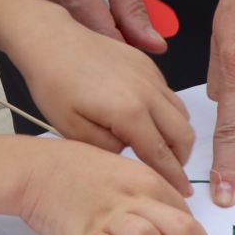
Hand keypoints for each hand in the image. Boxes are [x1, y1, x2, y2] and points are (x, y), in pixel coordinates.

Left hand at [10, 3, 195, 192]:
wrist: (50, 40)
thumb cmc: (54, 83)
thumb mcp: (72, 131)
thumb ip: (108, 151)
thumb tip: (127, 156)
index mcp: (130, 112)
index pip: (162, 154)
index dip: (172, 178)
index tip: (180, 193)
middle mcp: (148, 92)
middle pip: (183, 134)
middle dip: (181, 159)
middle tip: (170, 172)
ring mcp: (150, 75)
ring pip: (181, 113)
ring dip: (177, 135)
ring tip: (159, 148)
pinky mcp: (146, 63)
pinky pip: (169, 94)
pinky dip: (167, 112)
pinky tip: (147, 120)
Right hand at [15, 139, 213, 234]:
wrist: (36, 169)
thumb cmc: (79, 170)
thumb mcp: (122, 169)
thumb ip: (148, 191)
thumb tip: (171, 218)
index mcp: (147, 180)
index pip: (187, 212)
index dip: (191, 231)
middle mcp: (134, 199)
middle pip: (185, 229)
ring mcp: (111, 220)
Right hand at [18, 0, 165, 53]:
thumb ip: (134, 9)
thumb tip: (151, 42)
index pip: (102, 35)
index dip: (126, 48)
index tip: (142, 49)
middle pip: (83, 40)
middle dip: (111, 42)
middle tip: (129, 30)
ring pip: (70, 36)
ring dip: (93, 33)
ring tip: (105, 10)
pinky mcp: (27, 1)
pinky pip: (58, 24)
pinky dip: (79, 23)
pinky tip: (86, 8)